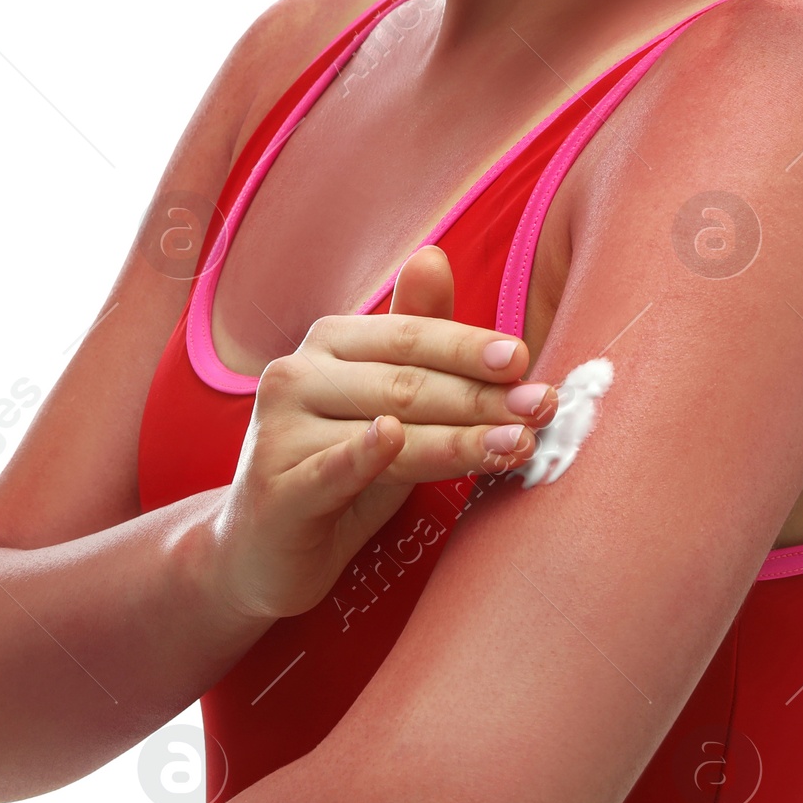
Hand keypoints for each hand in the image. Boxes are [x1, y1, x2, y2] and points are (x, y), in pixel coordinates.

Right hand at [209, 244, 556, 621]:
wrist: (260, 549)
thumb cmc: (338, 466)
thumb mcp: (386, 403)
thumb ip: (416, 339)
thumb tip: (434, 254)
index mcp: (329, 341)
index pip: (412, 336)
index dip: (470, 346)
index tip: (525, 359)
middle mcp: (296, 372)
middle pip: (408, 382)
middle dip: (482, 397)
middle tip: (542, 408)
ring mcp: (278, 429)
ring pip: (388, 428)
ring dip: (460, 438)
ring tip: (517, 444)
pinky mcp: (273, 488)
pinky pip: (329, 467)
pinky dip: (362, 453)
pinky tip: (393, 439)